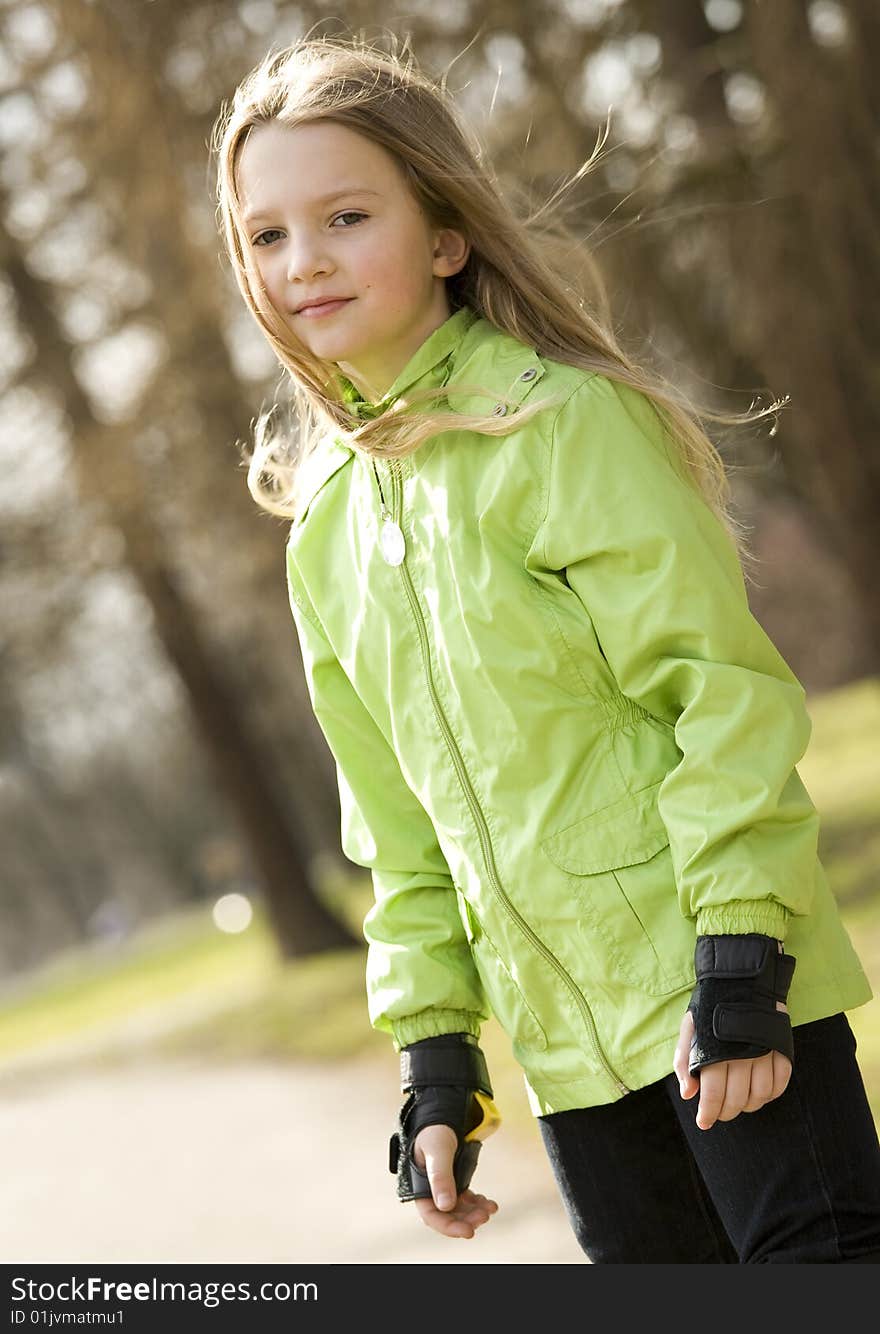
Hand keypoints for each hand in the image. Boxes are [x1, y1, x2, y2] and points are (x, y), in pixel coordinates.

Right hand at [411, 1123, 498, 1237]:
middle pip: (447, 1216)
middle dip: (466, 1220)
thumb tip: (446, 1206)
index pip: (431, 1216)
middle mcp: (430, 1191)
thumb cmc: (435, 1131)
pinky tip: (489, 1203)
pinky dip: (477, 1204)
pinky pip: (466, 1200)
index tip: (468, 1232)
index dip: (449, 1227)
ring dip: (474, 1213)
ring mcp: (443, 1187)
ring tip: (490, 1209)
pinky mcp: (455, 1182)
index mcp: (419, 1186)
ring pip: (459, 1210)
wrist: (442, 1118)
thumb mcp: (438, 1151)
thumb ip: (440, 1176)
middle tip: (484, 1217)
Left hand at [674, 1002, 791, 1130]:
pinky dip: (771, 1094)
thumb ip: (685, 1061)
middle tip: (719, 1112)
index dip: (708, 1113)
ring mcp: (765, 1051)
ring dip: (749, 1105)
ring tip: (739, 1102)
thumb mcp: (690, 1028)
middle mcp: (742, 1053)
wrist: (741, 978)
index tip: (704, 1122)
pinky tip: (759, 1092)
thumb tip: (688, 1094)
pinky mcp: (782, 1048)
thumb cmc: (710, 1006)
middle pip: (737, 1099)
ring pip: (760, 1095)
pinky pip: (781, 1083)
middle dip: (726, 1112)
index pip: (713, 1094)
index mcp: (716, 1050)